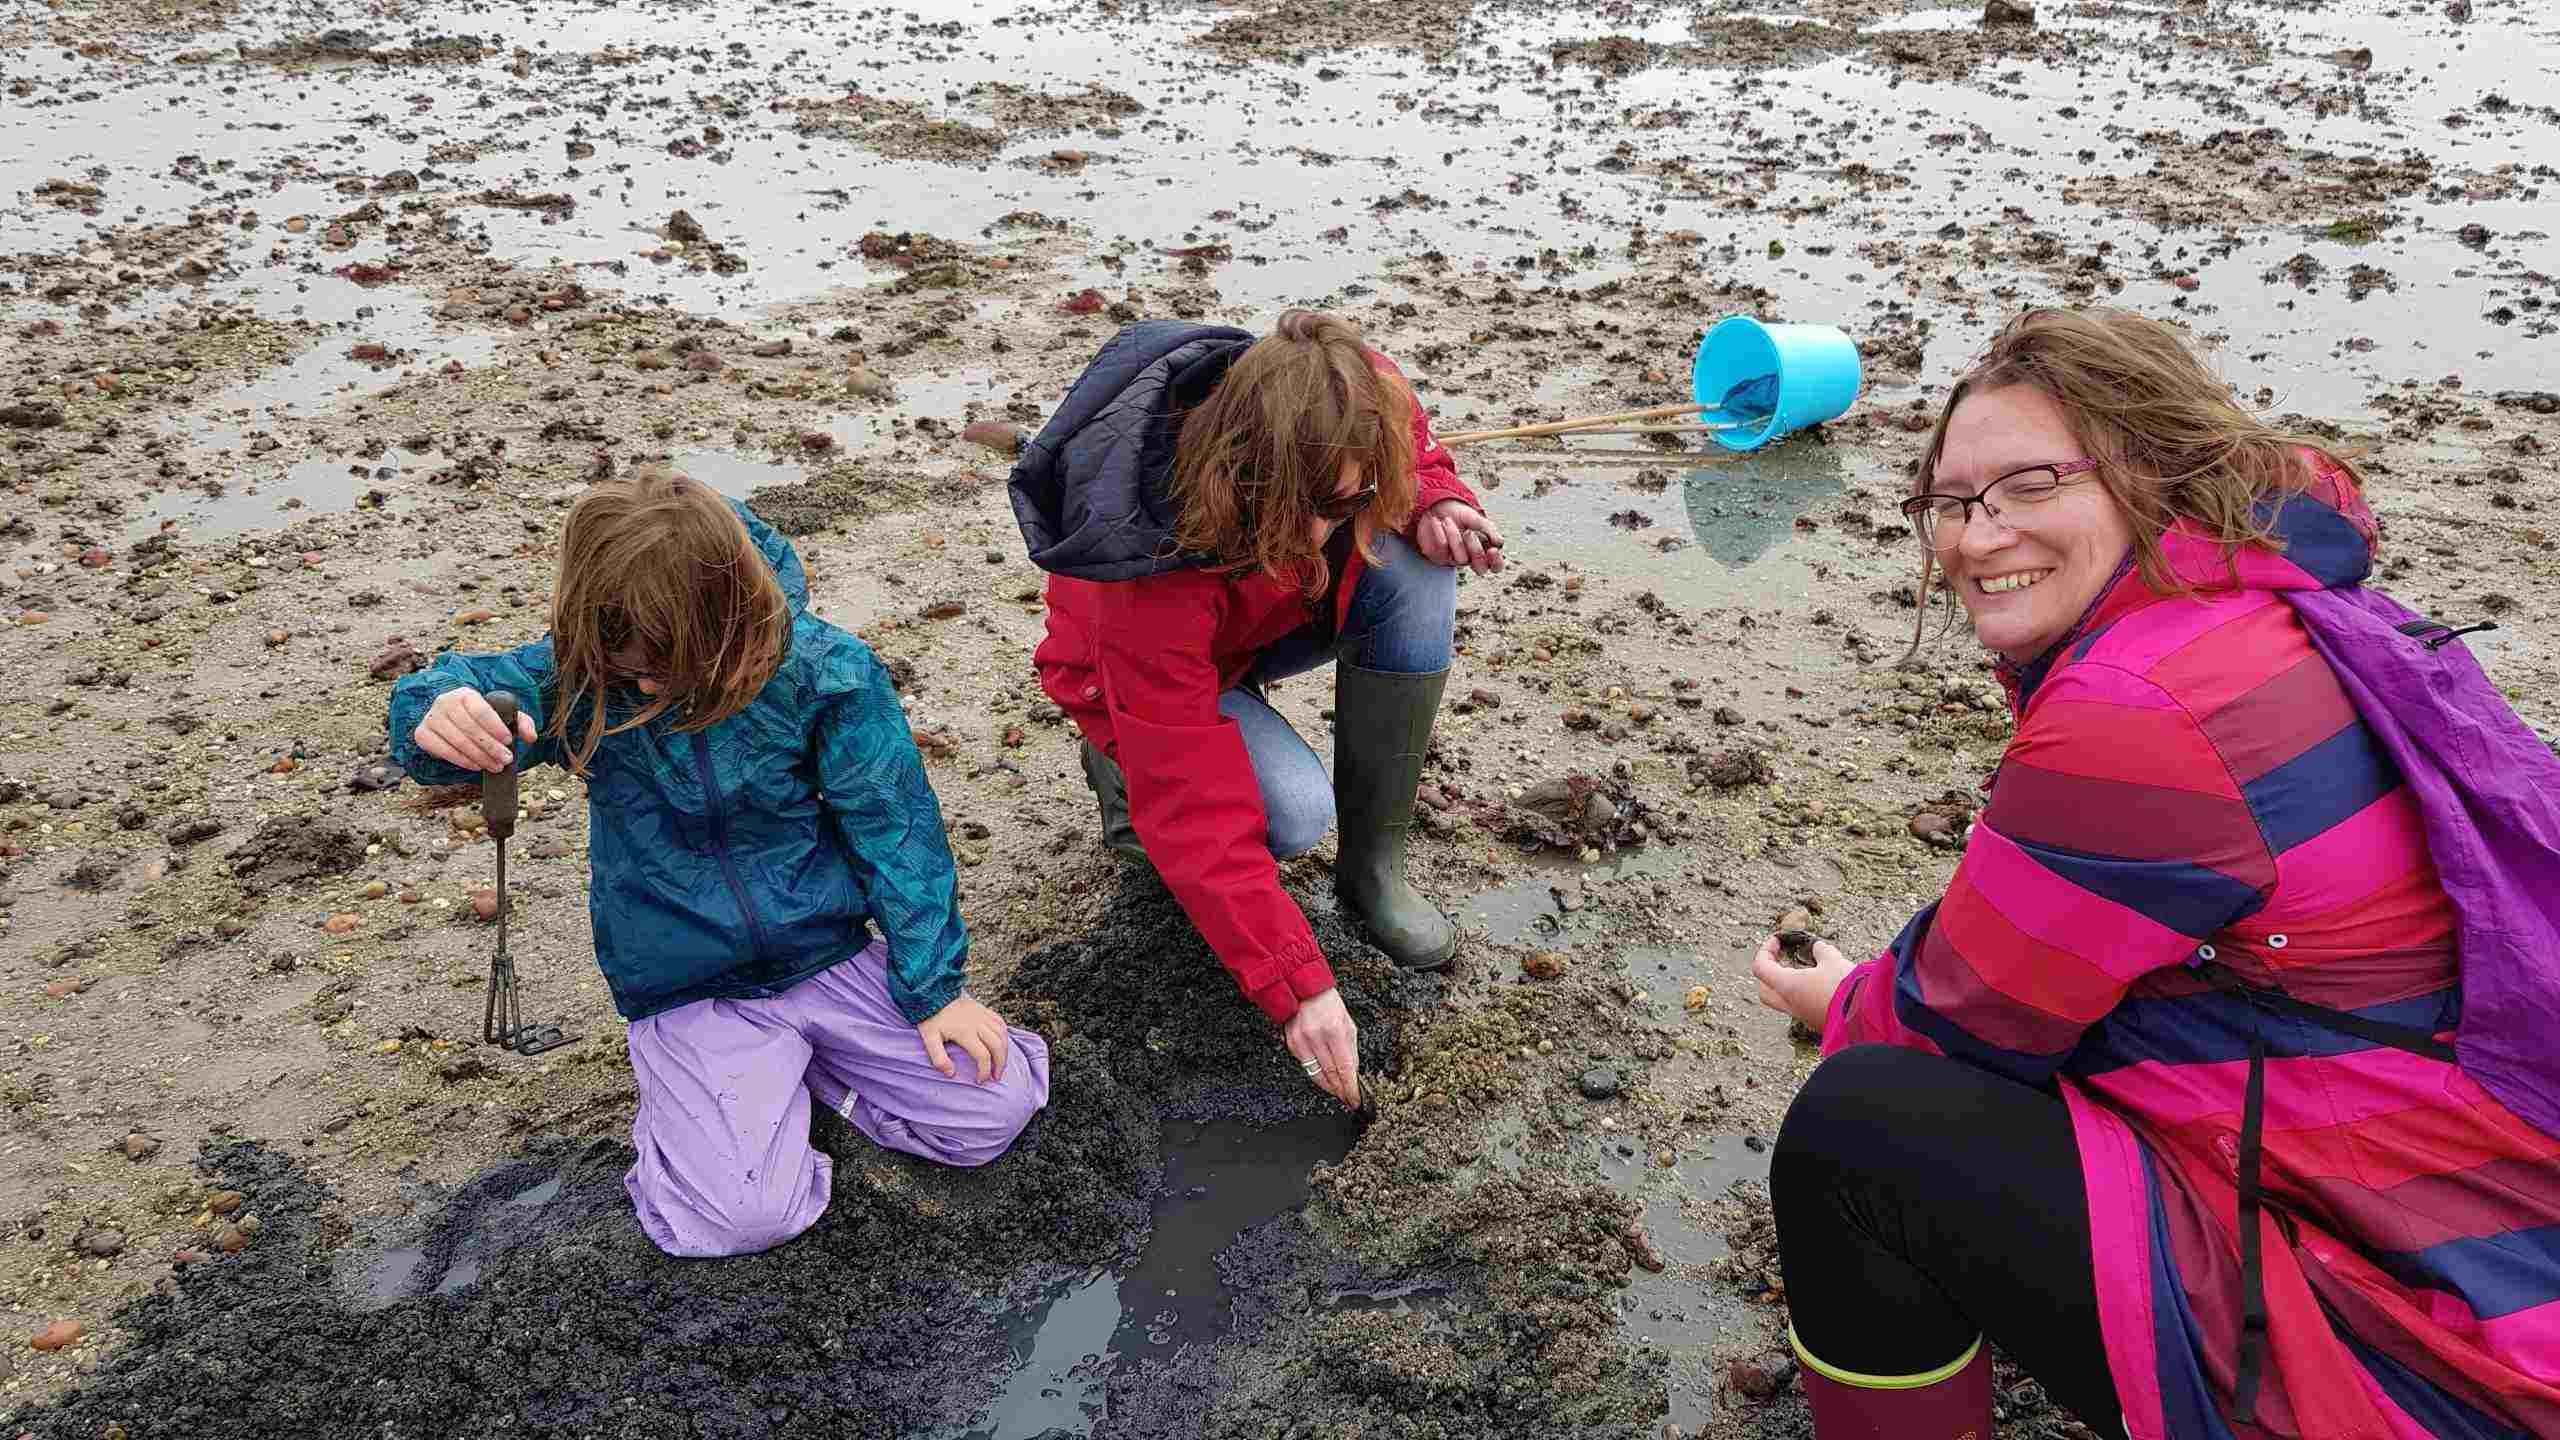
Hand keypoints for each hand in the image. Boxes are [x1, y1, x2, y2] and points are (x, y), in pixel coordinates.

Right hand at [413, 687, 536, 772]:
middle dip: (490, 747)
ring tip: (495, 766)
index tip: (508, 741)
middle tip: (505, 760)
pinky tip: (476, 765)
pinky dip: (462, 760)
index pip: (480, 710)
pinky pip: (443, 751)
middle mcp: (444, 702)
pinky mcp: (423, 734)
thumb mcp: (502, 715)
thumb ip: (521, 722)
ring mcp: (431, 718)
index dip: (495, 726)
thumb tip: (531, 736)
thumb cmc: (480, 717)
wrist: (451, 720)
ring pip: (457, 741)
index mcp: (465, 694)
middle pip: (469, 728)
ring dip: (479, 757)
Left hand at [917, 994, 1010, 1082]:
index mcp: (965, 1032)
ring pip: (1002, 1034)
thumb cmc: (930, 1018)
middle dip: (1000, 1064)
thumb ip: (938, 1058)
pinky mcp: (983, 1009)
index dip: (984, 1070)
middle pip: (997, 1046)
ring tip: (1000, 1063)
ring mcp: (982, 1015)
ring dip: (1004, 1051)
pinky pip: (1000, 1022)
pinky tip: (1001, 1043)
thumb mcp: (928, 1039)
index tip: (980, 1080)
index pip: (982, 1055)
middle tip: (996, 1077)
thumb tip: (951, 1074)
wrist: (932, 994)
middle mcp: (977, 1023)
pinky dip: (1004, 1035)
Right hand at [1282, 987, 1361, 1109]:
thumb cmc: (1329, 1004)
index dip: (1350, 1087)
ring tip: (1339, 1093)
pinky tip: (1325, 1080)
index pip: (1344, 1068)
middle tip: (1349, 1099)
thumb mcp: (1348, 1024)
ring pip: (1316, 1075)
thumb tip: (1353, 1073)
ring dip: (1329, 1087)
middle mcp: (1316, 1038)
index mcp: (1334, 1031)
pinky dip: (1317, 1076)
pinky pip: (1306, 1067)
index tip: (1355, 1099)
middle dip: (1341, 1090)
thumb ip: (1351, 1050)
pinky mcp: (1291, 1045)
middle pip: (1331, 1074)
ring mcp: (1301, 1042)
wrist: (1303, 990)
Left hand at [1414, 500, 1505, 574]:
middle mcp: (1470, 559)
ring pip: (1461, 559)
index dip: (1497, 562)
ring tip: (1447, 520)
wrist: (1437, 507)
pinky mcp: (1438, 558)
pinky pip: (1443, 550)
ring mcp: (1454, 561)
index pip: (1496, 566)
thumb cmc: (1460, 516)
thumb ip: (1489, 530)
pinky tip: (1437, 521)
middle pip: (1481, 569)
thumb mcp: (1477, 519)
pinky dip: (1440, 532)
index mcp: (1484, 550)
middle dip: (1477, 552)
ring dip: (1454, 536)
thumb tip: (1499, 543)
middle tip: (1469, 533)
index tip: (1492, 550)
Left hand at [1750, 933, 1857, 1032]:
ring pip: (1782, 1000)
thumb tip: (1817, 948)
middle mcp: (1790, 1004)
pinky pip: (1799, 1007)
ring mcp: (1802, 1016)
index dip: (1765, 950)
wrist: (1869, 1017)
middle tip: (1781, 958)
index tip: (1778, 940)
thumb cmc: (1848, 987)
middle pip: (1764, 989)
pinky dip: (1801, 993)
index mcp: (1787, 986)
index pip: (1761, 968)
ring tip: (1804, 968)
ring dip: (1786, 984)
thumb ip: (1820, 951)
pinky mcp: (1815, 1022)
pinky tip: (1818, 983)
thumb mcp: (1833, 960)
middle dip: (1768, 972)